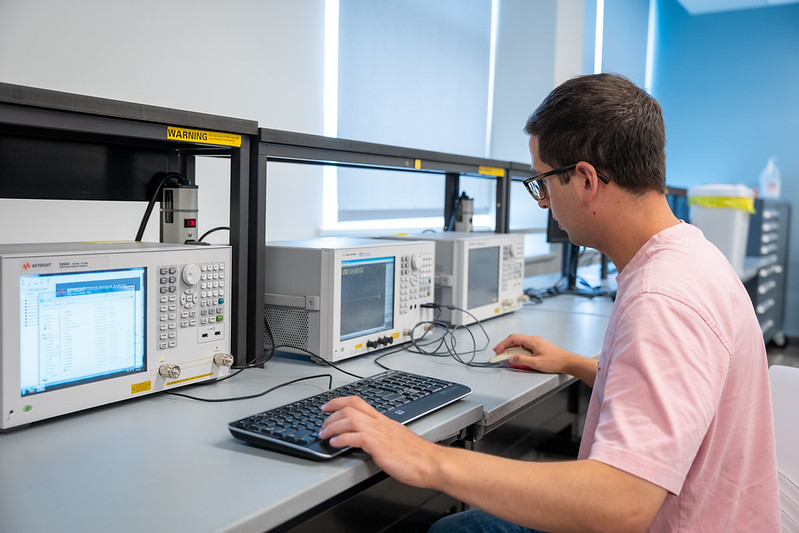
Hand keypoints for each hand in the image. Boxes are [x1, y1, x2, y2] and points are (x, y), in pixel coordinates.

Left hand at [319, 396, 441, 487]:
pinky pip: (355, 436)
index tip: (327, 406)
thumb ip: (382, 436)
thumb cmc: (417, 456)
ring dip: (332, 426)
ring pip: (350, 418)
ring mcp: (379, 432)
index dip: (338, 401)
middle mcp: (380, 422)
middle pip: (350, 407)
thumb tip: (370, 440)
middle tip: (321, 424)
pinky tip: (336, 444)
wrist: (430, 463)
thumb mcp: (396, 439)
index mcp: (383, 420)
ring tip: (324, 435)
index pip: (358, 402)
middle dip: (331, 413)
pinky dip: (341, 438)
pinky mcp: (379, 446)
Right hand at [493, 333, 580, 374]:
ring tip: (506, 355)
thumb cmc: (556, 361)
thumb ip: (522, 360)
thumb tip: (511, 358)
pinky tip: (518, 355)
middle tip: (498, 352)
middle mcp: (534, 339)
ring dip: (511, 347)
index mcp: (532, 341)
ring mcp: (537, 342)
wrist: (568, 362)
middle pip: (515, 339)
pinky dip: (518, 349)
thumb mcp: (537, 363)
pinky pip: (525, 345)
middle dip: (505, 345)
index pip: (513, 339)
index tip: (497, 350)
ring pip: (520, 342)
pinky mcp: (539, 346)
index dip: (503, 344)